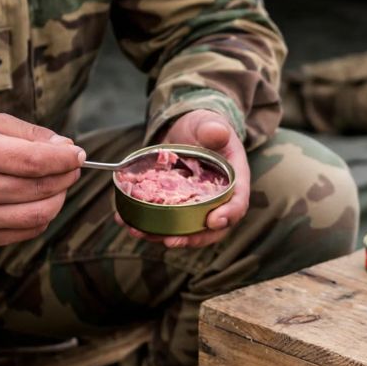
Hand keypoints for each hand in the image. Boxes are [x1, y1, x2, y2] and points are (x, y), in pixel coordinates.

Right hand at [0, 113, 85, 246]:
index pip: (35, 160)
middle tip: (70, 167)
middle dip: (66, 177)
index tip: (78, 155)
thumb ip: (29, 133)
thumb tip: (67, 148)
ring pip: (38, 215)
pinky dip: (41, 216)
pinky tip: (36, 201)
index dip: (66, 159)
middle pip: (40, 189)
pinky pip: (26, 232)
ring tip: (56, 184)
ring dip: (58, 199)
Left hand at [118, 110, 249, 248]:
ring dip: (164, 236)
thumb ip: (213, 128)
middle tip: (172, 241)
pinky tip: (128, 223)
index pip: (238, 201)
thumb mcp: (209, 123)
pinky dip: (148, 226)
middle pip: (213, 228)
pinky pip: (167, 222)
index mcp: (234, 180)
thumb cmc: (204, 127)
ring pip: (187, 230)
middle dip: (193, 238)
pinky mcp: (177, 207)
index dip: (228, 214)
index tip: (213, 221)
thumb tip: (217, 132)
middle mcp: (218, 199)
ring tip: (140, 233)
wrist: (188, 131)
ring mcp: (197, 206)